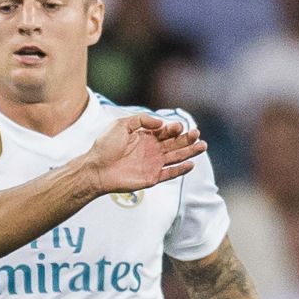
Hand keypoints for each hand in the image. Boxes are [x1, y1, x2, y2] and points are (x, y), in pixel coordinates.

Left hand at [83, 115, 206, 196]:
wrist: (95, 169)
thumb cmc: (105, 146)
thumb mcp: (121, 125)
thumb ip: (141, 120)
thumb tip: (160, 123)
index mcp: (145, 137)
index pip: (166, 132)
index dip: (173, 129)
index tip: (176, 127)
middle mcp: (151, 150)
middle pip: (175, 143)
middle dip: (187, 138)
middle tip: (197, 133)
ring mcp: (152, 164)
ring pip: (176, 157)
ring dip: (189, 152)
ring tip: (202, 146)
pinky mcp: (151, 178)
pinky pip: (169, 174)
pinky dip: (180, 170)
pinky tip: (191, 164)